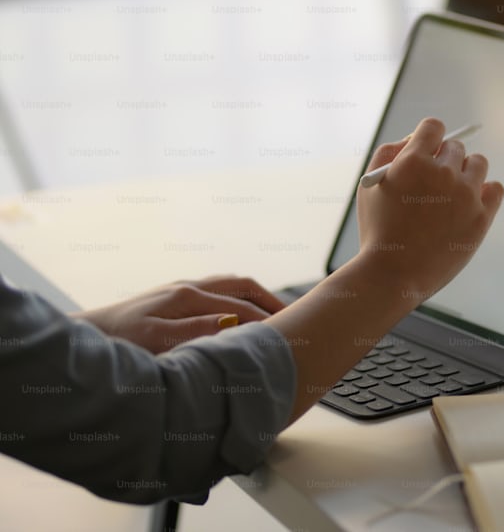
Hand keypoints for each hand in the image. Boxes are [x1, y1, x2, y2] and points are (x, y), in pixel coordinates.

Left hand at [73, 275, 285, 352]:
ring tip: (276, 313)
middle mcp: (188, 286)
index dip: (267, 320)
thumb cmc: (119, 342)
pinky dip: (240, 296)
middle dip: (270, 300)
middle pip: (243, 285)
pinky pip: (219, 288)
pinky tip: (243, 312)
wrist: (87, 335)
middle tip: (295, 318)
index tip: (290, 334)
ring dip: (257, 296)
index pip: (241, 306)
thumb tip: (232, 322)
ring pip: (232, 283)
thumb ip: (195, 330)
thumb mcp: (156, 340)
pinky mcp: (175, 294)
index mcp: (188, 296)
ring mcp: (182, 287)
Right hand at [353, 118, 503, 301]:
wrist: (393, 275)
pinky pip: (496, 189)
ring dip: (466, 172)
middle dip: (445, 160)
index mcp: (413, 160)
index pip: (434, 127)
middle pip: (456, 147)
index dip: (429, 138)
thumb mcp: (370, 185)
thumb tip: (415, 138)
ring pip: (478, 163)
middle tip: (434, 182)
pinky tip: (472, 202)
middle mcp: (443, 172)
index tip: (428, 151)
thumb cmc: (379, 230)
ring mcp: (466, 194)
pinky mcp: (482, 216)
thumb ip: (390, 153)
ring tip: (452, 193)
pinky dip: (486, 191)